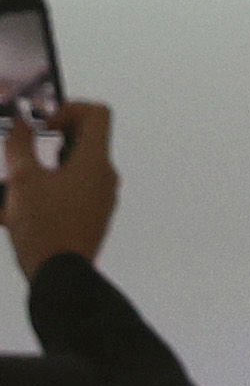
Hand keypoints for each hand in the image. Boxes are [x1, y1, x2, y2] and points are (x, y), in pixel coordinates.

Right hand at [4, 101, 115, 278]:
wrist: (61, 276)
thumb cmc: (46, 229)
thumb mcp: (23, 180)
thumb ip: (20, 146)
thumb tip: (21, 123)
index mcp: (94, 161)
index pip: (97, 114)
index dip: (68, 109)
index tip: (42, 125)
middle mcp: (103, 176)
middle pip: (80, 143)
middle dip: (44, 145)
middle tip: (20, 155)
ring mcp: (99, 198)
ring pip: (67, 173)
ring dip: (37, 175)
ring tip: (10, 192)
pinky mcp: (90, 217)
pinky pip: (66, 195)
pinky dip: (41, 196)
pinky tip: (13, 212)